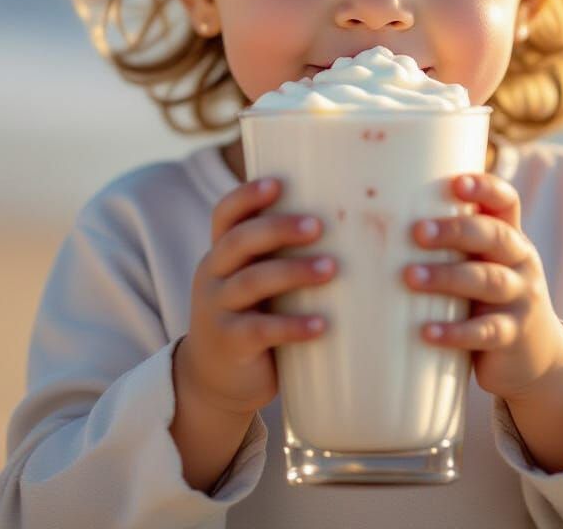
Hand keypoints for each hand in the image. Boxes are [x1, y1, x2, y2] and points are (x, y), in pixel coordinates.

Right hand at [176, 176, 335, 417]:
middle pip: (240, 241)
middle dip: (279, 229)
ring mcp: (216, 309)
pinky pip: (260, 330)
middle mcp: (212, 274)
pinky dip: (293, 325)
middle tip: (318, 226)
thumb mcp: (256, 279)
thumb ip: (279, 253)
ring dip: (293, 272)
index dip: (247, 196)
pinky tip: (322, 324)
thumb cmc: (254, 314)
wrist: (217, 380)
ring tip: (331, 269)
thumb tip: (349, 217)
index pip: (225, 213)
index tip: (277, 183)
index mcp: (221, 251)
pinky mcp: (229, 343)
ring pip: (251, 282)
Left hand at [403, 173, 562, 402]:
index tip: (456, 183)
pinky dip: (455, 332)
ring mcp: (520, 298)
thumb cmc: (488, 297)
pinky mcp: (512, 336)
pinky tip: (427, 331)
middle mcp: (520, 261)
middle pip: (494, 236)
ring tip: (410, 277)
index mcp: (510, 236)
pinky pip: (485, 331)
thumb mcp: (481, 263)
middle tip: (418, 231)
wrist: (534, 355)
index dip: (485, 188)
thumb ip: (451, 243)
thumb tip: (378, 218)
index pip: (506, 201)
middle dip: (456, 231)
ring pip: (488, 280)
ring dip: (447, 277)